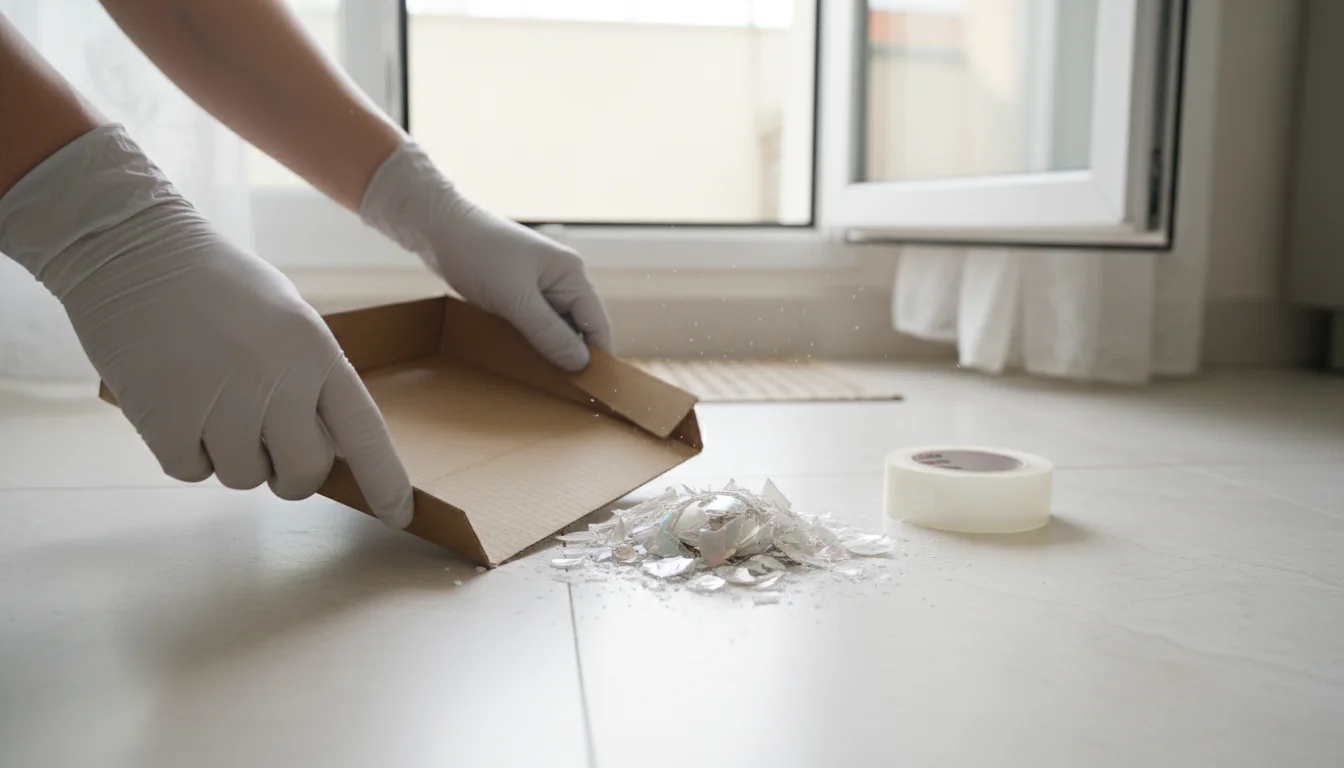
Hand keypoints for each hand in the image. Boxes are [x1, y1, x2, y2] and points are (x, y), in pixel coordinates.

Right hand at [0, 125, 413, 527]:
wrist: (132, 249)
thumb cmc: (217, 284)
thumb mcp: (289, 320)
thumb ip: (311, 380)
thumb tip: (326, 447)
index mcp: (315, 352)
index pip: (364, 432)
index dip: (384, 480)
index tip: (398, 514)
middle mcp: (276, 381)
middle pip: (304, 474)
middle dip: (290, 474)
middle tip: (265, 444)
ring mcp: (221, 403)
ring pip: (244, 479)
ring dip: (230, 457)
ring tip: (210, 400)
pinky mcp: (166, 421)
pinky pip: (192, 472)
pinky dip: (185, 451)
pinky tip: (176, 403)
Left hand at [360, 141, 613, 371]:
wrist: (437, 227)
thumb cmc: (478, 254)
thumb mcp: (515, 299)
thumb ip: (548, 333)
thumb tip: (579, 363)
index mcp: (570, 273)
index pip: (597, 322)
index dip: (599, 355)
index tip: (597, 389)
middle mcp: (560, 278)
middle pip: (578, 326)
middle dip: (574, 355)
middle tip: (569, 392)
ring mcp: (538, 284)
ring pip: (555, 326)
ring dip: (550, 349)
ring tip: (547, 380)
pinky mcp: (516, 290)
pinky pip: (534, 321)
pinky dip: (532, 340)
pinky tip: (524, 359)